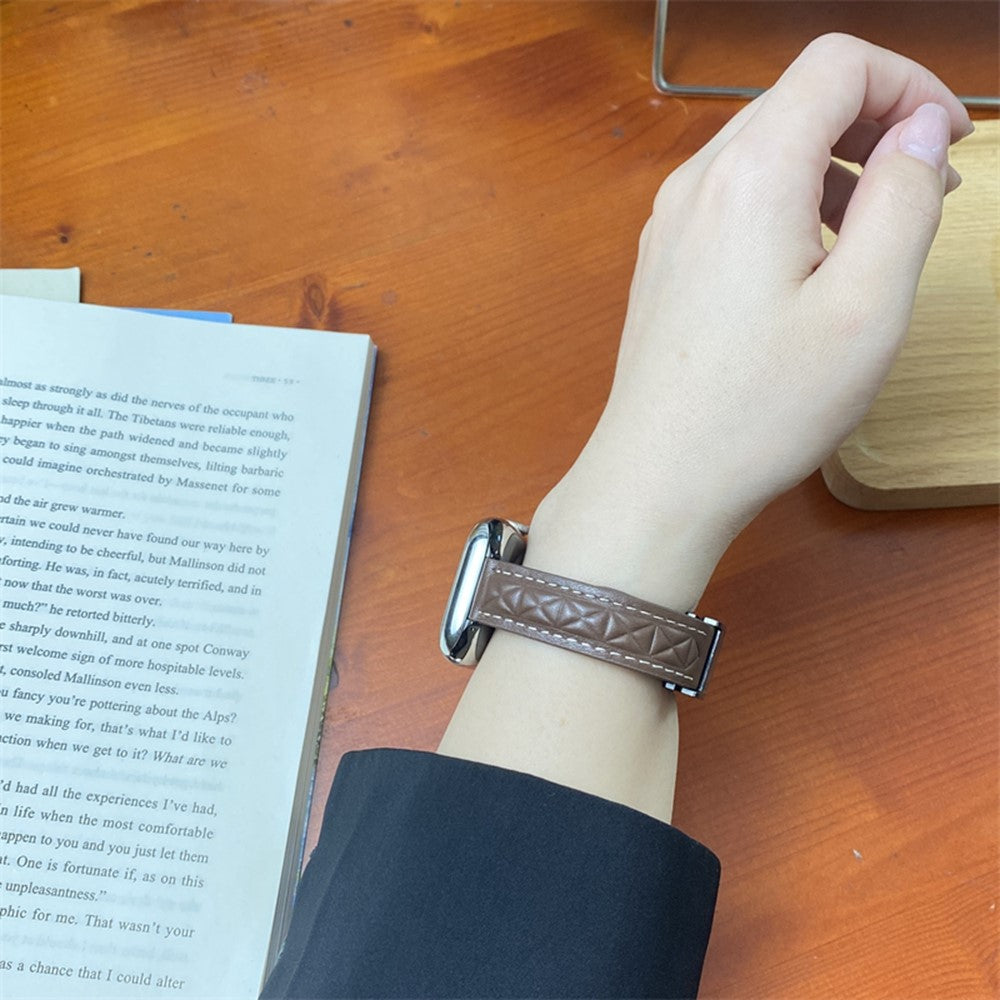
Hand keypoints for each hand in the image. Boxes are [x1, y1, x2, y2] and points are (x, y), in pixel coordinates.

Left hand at [529, 34, 972, 609]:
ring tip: (879, 230)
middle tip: (928, 187)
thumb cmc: (760, 409)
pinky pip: (733, 198)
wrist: (658, 478)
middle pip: (797, 100)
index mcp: (751, 175)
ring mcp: (670, 222)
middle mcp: (697, 183)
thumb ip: (905, 198)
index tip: (950, 144)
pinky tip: (813, 262)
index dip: (909, 84)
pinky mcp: (663, 260)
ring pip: (764, 150)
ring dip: (834, 166)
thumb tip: (919, 130)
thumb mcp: (867, 306)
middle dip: (875, 124)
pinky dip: (788, 202)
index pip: (836, 65)